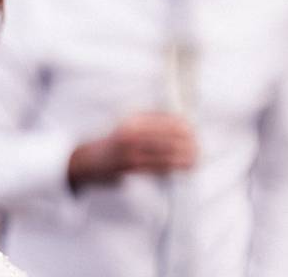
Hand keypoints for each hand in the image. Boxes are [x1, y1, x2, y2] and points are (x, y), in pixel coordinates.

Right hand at [67, 112, 196, 190]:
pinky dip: (173, 167)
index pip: (164, 120)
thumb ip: (150, 118)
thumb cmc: (114, 141)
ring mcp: (131, 152)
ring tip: (196, 158)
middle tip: (199, 146)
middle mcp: (131, 134)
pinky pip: (158, 167)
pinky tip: (183, 168)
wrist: (88, 159)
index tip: (193, 129)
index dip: (182, 125)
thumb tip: (179, 120)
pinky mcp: (131, 168)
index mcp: (133, 120)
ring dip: (184, 157)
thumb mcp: (128, 122)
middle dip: (186, 142)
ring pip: (165, 153)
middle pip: (167, 137)